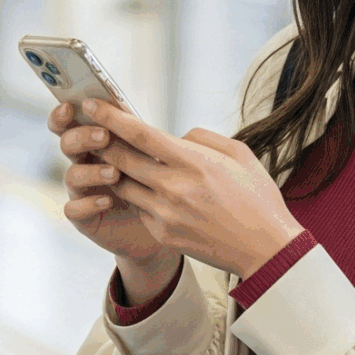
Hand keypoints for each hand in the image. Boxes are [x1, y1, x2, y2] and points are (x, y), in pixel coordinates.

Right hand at [52, 100, 180, 296]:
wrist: (165, 227)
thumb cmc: (163, 186)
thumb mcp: (161, 158)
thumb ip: (153, 138)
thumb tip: (158, 123)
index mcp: (100, 143)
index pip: (73, 121)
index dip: (67, 112)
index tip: (78, 104)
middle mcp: (87, 163)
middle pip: (68, 143)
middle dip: (82, 137)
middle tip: (104, 136)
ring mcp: (84, 191)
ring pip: (71, 175)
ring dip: (90, 171)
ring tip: (114, 172)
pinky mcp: (85, 217)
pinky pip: (73, 209)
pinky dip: (87, 203)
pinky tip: (107, 201)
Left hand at [83, 99, 304, 278]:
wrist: (265, 249)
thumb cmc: (256, 198)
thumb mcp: (239, 154)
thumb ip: (201, 138)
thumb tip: (174, 136)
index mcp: (194, 163)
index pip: (140, 134)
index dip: (110, 117)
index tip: (91, 104)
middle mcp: (174, 188)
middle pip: (120, 159)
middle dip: (101, 141)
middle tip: (89, 129)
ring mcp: (165, 214)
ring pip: (123, 185)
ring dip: (113, 170)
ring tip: (109, 157)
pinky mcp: (162, 233)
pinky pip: (138, 207)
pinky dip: (135, 194)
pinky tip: (139, 187)